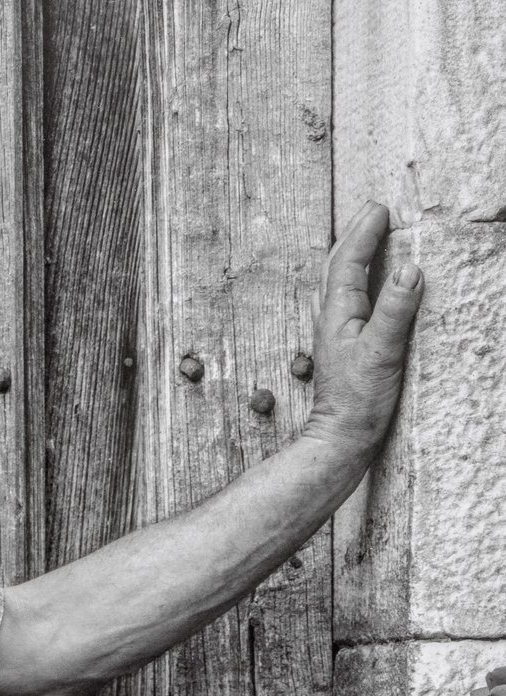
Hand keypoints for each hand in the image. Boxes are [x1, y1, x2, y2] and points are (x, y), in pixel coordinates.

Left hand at [303, 203, 424, 453]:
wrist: (341, 438)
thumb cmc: (359, 401)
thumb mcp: (381, 352)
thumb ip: (394, 310)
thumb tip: (411, 268)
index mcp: (337, 315)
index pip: (348, 263)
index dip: (364, 234)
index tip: (380, 209)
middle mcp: (332, 319)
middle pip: (339, 267)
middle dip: (356, 236)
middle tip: (375, 210)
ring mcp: (337, 332)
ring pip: (343, 282)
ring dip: (356, 254)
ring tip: (372, 233)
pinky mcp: (347, 345)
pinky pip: (353, 300)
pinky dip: (362, 279)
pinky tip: (371, 283)